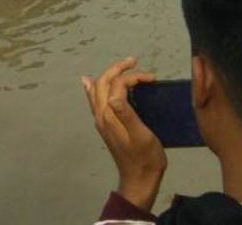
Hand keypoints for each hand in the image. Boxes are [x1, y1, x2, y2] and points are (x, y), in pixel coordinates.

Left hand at [81, 57, 166, 212]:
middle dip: (116, 68)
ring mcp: (100, 120)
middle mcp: (100, 114)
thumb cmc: (146, 158)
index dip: (132, 76)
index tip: (151, 78)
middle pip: (103, 82)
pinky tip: (90, 83)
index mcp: (110, 115)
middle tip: (134, 61)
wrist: (139, 180)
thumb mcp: (142, 136)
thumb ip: (127, 115)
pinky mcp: (104, 125)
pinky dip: (95, 87)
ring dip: (109, 75)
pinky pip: (95, 99)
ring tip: (123, 67)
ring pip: (97, 89)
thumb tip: (114, 95)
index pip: (116, 84)